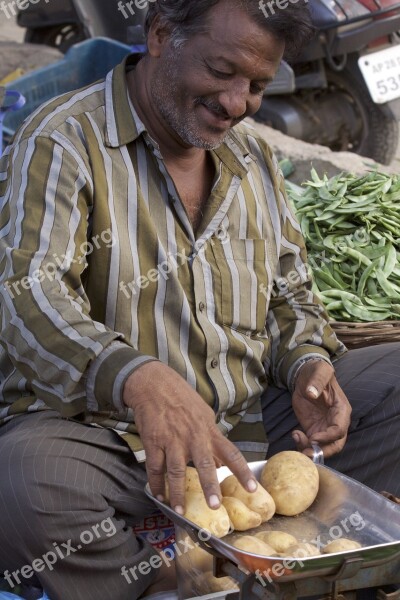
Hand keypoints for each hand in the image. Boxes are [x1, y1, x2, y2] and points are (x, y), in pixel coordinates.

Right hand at [123, 362, 256, 513]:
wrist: (154, 384)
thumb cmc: (181, 398)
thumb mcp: (204, 414)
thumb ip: (212, 437)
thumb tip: (221, 461)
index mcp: (209, 430)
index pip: (231, 453)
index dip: (242, 472)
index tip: (253, 489)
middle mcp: (193, 436)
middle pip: (204, 464)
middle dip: (210, 486)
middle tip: (214, 506)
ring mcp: (172, 439)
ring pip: (176, 471)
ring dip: (177, 493)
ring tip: (179, 511)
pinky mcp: (154, 441)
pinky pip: (155, 467)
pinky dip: (156, 483)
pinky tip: (158, 495)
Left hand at [291, 360, 351, 458]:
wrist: (307, 377)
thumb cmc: (317, 372)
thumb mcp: (319, 371)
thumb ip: (317, 381)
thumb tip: (311, 392)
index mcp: (341, 410)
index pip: (340, 429)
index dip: (328, 437)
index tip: (313, 437)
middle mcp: (336, 422)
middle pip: (335, 445)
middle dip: (323, 452)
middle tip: (307, 453)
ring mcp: (324, 427)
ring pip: (323, 447)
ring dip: (311, 451)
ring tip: (298, 440)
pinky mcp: (313, 429)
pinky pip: (311, 443)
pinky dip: (303, 444)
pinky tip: (295, 434)